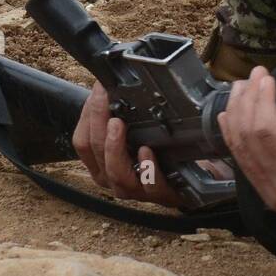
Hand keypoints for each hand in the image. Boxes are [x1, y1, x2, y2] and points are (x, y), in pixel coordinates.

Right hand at [72, 81, 183, 207]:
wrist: (192, 176)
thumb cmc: (159, 152)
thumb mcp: (136, 130)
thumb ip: (119, 113)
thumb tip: (109, 82)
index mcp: (101, 163)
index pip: (83, 142)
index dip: (88, 115)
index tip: (99, 90)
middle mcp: (113, 178)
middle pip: (96, 153)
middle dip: (98, 123)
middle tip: (105, 100)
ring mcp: (135, 189)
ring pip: (116, 173)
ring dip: (114, 147)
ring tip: (117, 124)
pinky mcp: (160, 193)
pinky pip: (149, 184)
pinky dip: (147, 166)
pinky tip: (146, 150)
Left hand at [218, 66, 275, 249]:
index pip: (267, 130)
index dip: (261, 99)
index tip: (266, 77)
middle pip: (248, 138)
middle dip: (245, 101)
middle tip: (252, 76)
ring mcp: (274, 195)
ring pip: (241, 151)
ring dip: (235, 116)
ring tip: (239, 89)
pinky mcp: (271, 198)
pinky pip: (244, 165)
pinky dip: (233, 139)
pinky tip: (228, 119)